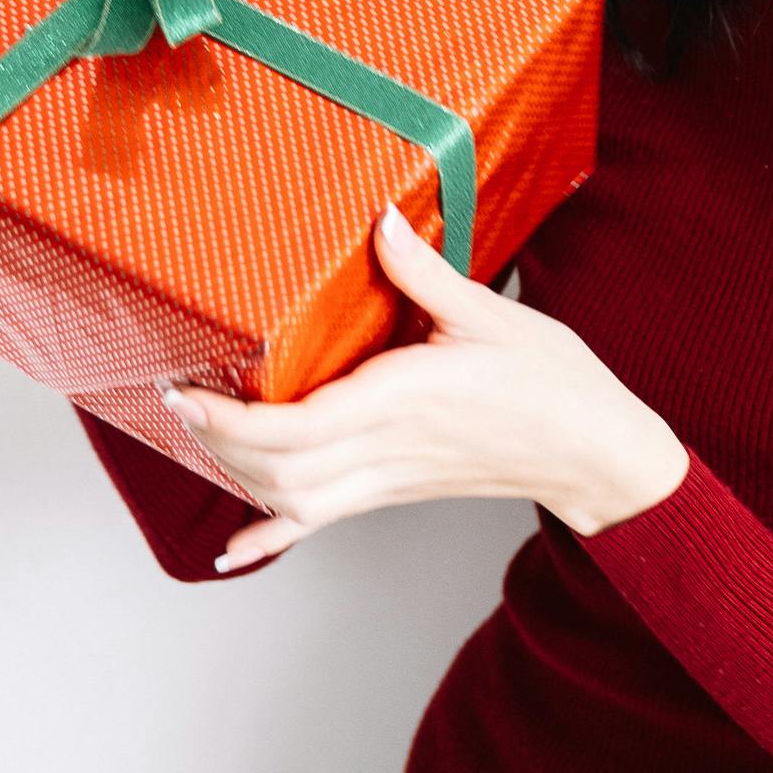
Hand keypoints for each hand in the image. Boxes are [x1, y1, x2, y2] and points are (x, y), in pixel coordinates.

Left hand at [162, 203, 690, 569]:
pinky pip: (322, 523)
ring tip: (198, 434)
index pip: (295, 426)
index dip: (229, 419)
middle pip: (276, 468)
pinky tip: (232, 553)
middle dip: (216, 441)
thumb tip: (380, 220)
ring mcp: (388, 479)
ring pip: (292, 498)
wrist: (595, 451)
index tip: (185, 390)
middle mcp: (386, 449)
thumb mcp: (487, 312)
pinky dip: (271, 536)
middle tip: (177, 399)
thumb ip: (422, 271)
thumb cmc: (552, 381)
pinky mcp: (394, 492)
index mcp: (402, 399)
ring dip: (235, 474)